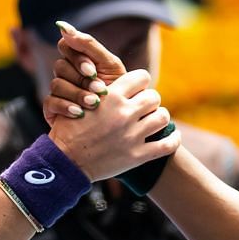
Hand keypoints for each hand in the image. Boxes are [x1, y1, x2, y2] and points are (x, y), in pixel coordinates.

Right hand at [44, 57, 174, 179]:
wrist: (65, 162)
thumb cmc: (68, 131)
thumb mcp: (79, 101)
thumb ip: (97, 90)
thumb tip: (108, 81)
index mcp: (110, 97)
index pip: (141, 77)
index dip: (140, 82)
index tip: (137, 88)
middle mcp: (124, 113)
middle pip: (154, 96)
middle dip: (150, 100)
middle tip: (144, 107)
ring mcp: (133, 136)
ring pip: (163, 117)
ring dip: (160, 117)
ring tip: (155, 120)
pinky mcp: (138, 156)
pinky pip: (167, 145)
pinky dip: (173, 139)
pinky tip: (172, 136)